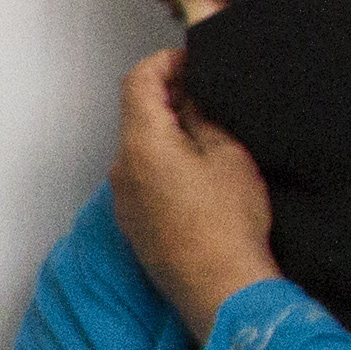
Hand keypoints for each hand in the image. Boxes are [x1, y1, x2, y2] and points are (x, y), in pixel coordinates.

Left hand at [111, 49, 281, 336]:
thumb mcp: (228, 154)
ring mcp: (123, 199)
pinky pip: (142, 177)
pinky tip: (197, 172)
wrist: (220, 288)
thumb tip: (189, 96)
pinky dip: (163, 162)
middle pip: (136, 114)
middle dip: (168, 96)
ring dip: (167, 132)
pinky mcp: (133, 222)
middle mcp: (121, 168)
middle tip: (207, 95)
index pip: (137, 81)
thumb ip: (203, 115)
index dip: (165, 62)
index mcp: (141, 143)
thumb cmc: (228, 223)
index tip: (192, 61)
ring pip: (139, 147)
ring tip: (208, 134)